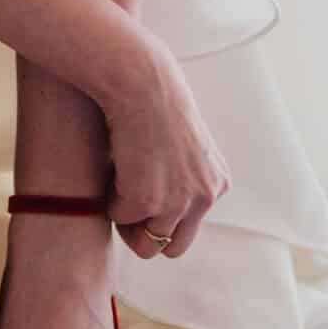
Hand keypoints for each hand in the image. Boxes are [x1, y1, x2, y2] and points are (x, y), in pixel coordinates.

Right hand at [99, 29, 229, 258]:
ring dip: (126, 217)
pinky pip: (119, 218)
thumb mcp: (185, 145)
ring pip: (145, 243)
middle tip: (127, 201)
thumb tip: (158, 214)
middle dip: (146, 232)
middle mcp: (206, 196)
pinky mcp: (148, 200)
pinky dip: (110, 198)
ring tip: (118, 182)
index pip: (189, 226)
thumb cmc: (156, 101)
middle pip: (172, 247)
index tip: (144, 186)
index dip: (160, 212)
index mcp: (218, 183)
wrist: (142, 81)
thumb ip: (182, 177)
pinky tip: (113, 166)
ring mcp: (178, 201)